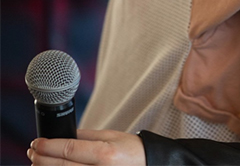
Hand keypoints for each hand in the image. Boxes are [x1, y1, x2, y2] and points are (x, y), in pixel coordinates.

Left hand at [28, 130, 144, 165]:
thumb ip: (86, 136)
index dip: (49, 146)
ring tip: (37, 162)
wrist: (149, 164)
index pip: (69, 150)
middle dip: (42, 159)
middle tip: (32, 151)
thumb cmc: (132, 151)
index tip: (37, 142)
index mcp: (104, 154)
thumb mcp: (112, 136)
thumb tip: (64, 135)